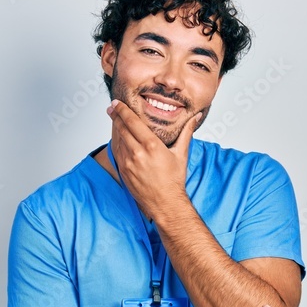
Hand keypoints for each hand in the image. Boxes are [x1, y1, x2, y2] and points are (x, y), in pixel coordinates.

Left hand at [106, 98, 201, 220]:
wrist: (165, 203)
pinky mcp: (123, 171)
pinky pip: (117, 152)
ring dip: (115, 128)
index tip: (117, 103)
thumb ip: (186, 133)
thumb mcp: (181, 154)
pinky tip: (117, 137)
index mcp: (151, 146)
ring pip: (117, 140)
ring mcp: (128, 163)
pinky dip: (116, 142)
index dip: (123, 110)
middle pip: (121, 129)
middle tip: (111, 107)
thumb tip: (195, 118)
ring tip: (113, 119)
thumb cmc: (174, 180)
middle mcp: (137, 153)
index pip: (132, 122)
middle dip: (115, 116)